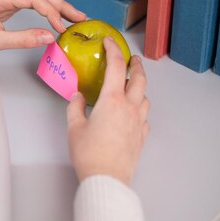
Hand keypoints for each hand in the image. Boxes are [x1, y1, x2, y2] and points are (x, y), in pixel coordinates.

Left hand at [0, 0, 85, 62]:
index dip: (52, 12)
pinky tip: (54, 19)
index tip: (62, 27)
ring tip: (73, 18)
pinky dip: (43, 12)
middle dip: (60, 5)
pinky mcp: (1, 8)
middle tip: (80, 17)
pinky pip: (27, 6)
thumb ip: (23, 39)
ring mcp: (1, 0)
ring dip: (54, 8)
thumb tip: (49, 37)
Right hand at [67, 37, 149, 185]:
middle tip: (131, 59)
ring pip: (145, 97)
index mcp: (112, 101)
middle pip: (140, 79)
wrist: (106, 178)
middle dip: (136, 65)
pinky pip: (144, 116)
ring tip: (131, 86)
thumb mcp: (74, 127)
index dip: (113, 50)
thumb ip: (75, 107)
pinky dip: (139, 108)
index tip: (109, 41)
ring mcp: (138, 122)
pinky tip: (131, 112)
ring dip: (139, 87)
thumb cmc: (89, 154)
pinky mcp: (141, 136)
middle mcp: (129, 108)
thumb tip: (77, 97)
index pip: (116, 67)